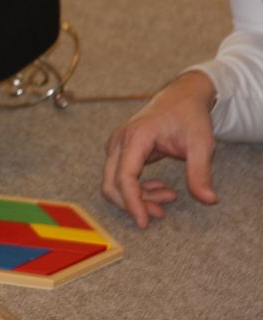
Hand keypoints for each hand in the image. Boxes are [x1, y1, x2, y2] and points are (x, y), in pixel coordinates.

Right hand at [102, 71, 218, 227]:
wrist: (182, 97)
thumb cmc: (189, 116)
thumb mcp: (201, 144)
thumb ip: (201, 172)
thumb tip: (208, 200)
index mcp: (137, 136)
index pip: (125, 177)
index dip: (132, 203)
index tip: (144, 222)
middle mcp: (120, 141)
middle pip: (112, 183)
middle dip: (134, 203)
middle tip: (161, 212)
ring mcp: (117, 145)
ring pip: (114, 183)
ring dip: (137, 197)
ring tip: (168, 196)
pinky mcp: (119, 150)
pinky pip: (120, 177)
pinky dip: (136, 189)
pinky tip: (158, 188)